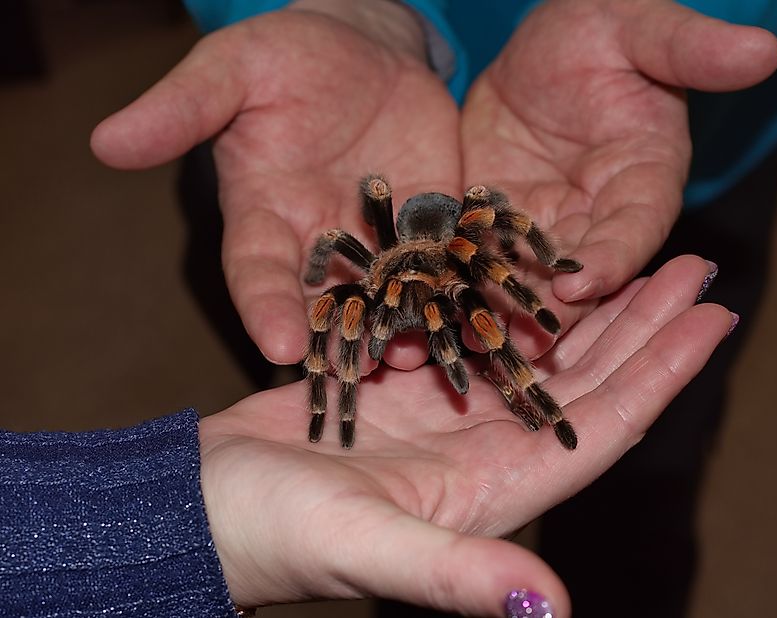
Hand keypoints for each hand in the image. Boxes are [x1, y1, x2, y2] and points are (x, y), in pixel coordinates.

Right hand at [90, 1, 459, 369]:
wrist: (366, 52)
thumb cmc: (287, 58)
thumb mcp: (234, 72)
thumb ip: (183, 108)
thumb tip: (105, 141)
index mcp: (265, 217)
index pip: (258, 273)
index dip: (266, 309)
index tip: (278, 343)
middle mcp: (320, 245)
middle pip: (325, 306)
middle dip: (340, 342)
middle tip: (357, 376)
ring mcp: (379, 242)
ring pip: (387, 299)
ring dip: (402, 329)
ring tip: (419, 356)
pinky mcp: (429, 228)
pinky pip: (441, 267)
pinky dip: (453, 291)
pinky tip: (469, 314)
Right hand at [198, 255, 733, 614]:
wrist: (207, 503)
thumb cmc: (276, 533)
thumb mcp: (366, 548)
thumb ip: (455, 574)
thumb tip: (550, 611)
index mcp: (497, 487)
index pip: (606, 424)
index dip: (664, 372)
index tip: (715, 316)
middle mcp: (487, 449)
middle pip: (587, 378)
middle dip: (643, 323)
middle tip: (692, 263)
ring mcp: (450, 413)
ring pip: (538, 348)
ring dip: (586, 305)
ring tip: (628, 255)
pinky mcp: (409, 382)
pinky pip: (477, 330)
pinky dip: (510, 296)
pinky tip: (532, 263)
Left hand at [460, 0, 776, 358]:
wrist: (540, 49)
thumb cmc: (599, 32)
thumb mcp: (640, 30)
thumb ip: (689, 47)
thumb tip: (761, 49)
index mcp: (645, 181)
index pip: (635, 229)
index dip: (611, 258)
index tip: (580, 281)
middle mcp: (597, 217)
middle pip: (578, 272)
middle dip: (549, 306)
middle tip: (516, 337)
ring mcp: (543, 226)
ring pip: (527, 276)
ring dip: (502, 305)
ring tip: (471, 333)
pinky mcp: (497, 222)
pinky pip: (480, 256)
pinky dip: (462, 278)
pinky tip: (436, 299)